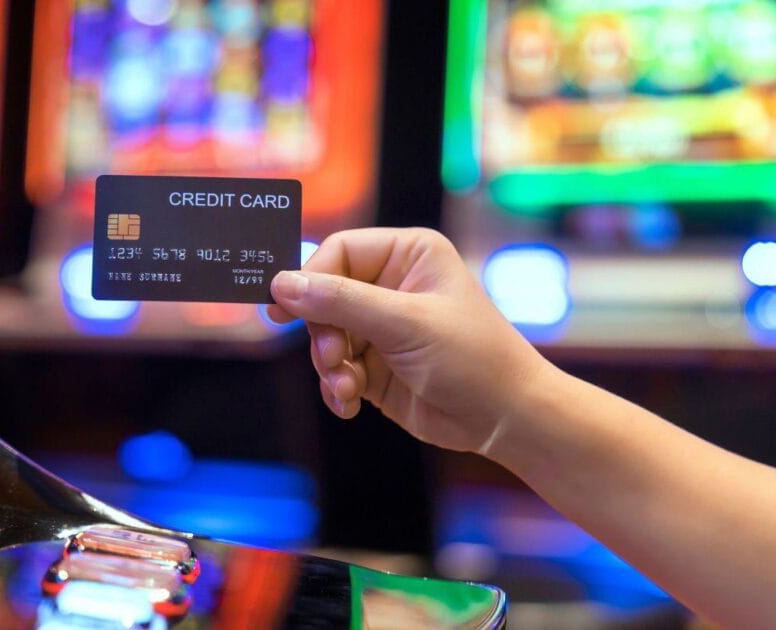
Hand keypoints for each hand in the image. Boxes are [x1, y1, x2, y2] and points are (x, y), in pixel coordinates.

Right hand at [268, 228, 549, 452]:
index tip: (284, 308)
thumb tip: (283, 284)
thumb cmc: (473, 357)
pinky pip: (334, 369)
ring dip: (328, 366)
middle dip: (322, 333)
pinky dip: (335, 388)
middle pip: (323, 296)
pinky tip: (350, 404)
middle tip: (331, 358)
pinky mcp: (375, 366)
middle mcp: (390, 286)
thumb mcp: (405, 323)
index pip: (338, 251)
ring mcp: (381, 327)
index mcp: (406, 255)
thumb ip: (341, 302)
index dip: (309, 278)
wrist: (506, 418)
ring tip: (347, 388)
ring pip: (323, 337)